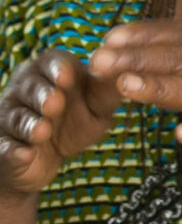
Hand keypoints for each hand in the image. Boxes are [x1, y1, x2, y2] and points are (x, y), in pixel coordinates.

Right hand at [0, 50, 122, 200]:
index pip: (51, 62)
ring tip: (42, 130)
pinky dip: (14, 151)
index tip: (68, 76)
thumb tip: (127, 67)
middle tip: (55, 102)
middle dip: (42, 95)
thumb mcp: (97, 106)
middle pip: (30, 88)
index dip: (58, 69)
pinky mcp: (2, 146)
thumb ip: (108, 89)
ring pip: (17, 118)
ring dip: (29, 124)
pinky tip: (24, 154)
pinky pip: (6, 147)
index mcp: (50, 72)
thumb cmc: (75, 122)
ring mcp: (10, 118)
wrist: (45, 160)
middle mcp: (25, 90)